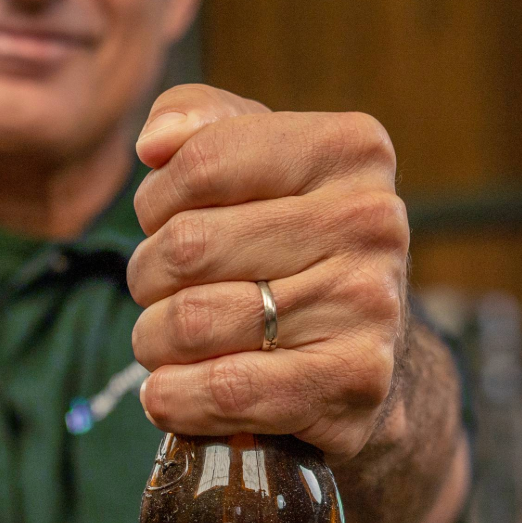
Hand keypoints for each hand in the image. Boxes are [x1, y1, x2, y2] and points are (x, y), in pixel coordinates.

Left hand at [128, 84, 410, 466]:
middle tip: (163, 292)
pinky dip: (174, 398)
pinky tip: (171, 391)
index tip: (162, 222)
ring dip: (154, 341)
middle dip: (148, 276)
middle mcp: (373, 221)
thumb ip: (198, 125)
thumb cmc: (287, 248)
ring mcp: (369, 304)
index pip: (201, 161)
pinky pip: (224, 391)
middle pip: (187, 245)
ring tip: (170, 343)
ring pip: (193, 321)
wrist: (362, 357)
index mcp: (350, 150)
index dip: (155, 201)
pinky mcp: (355, 382)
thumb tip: (155, 142)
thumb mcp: (254, 166)